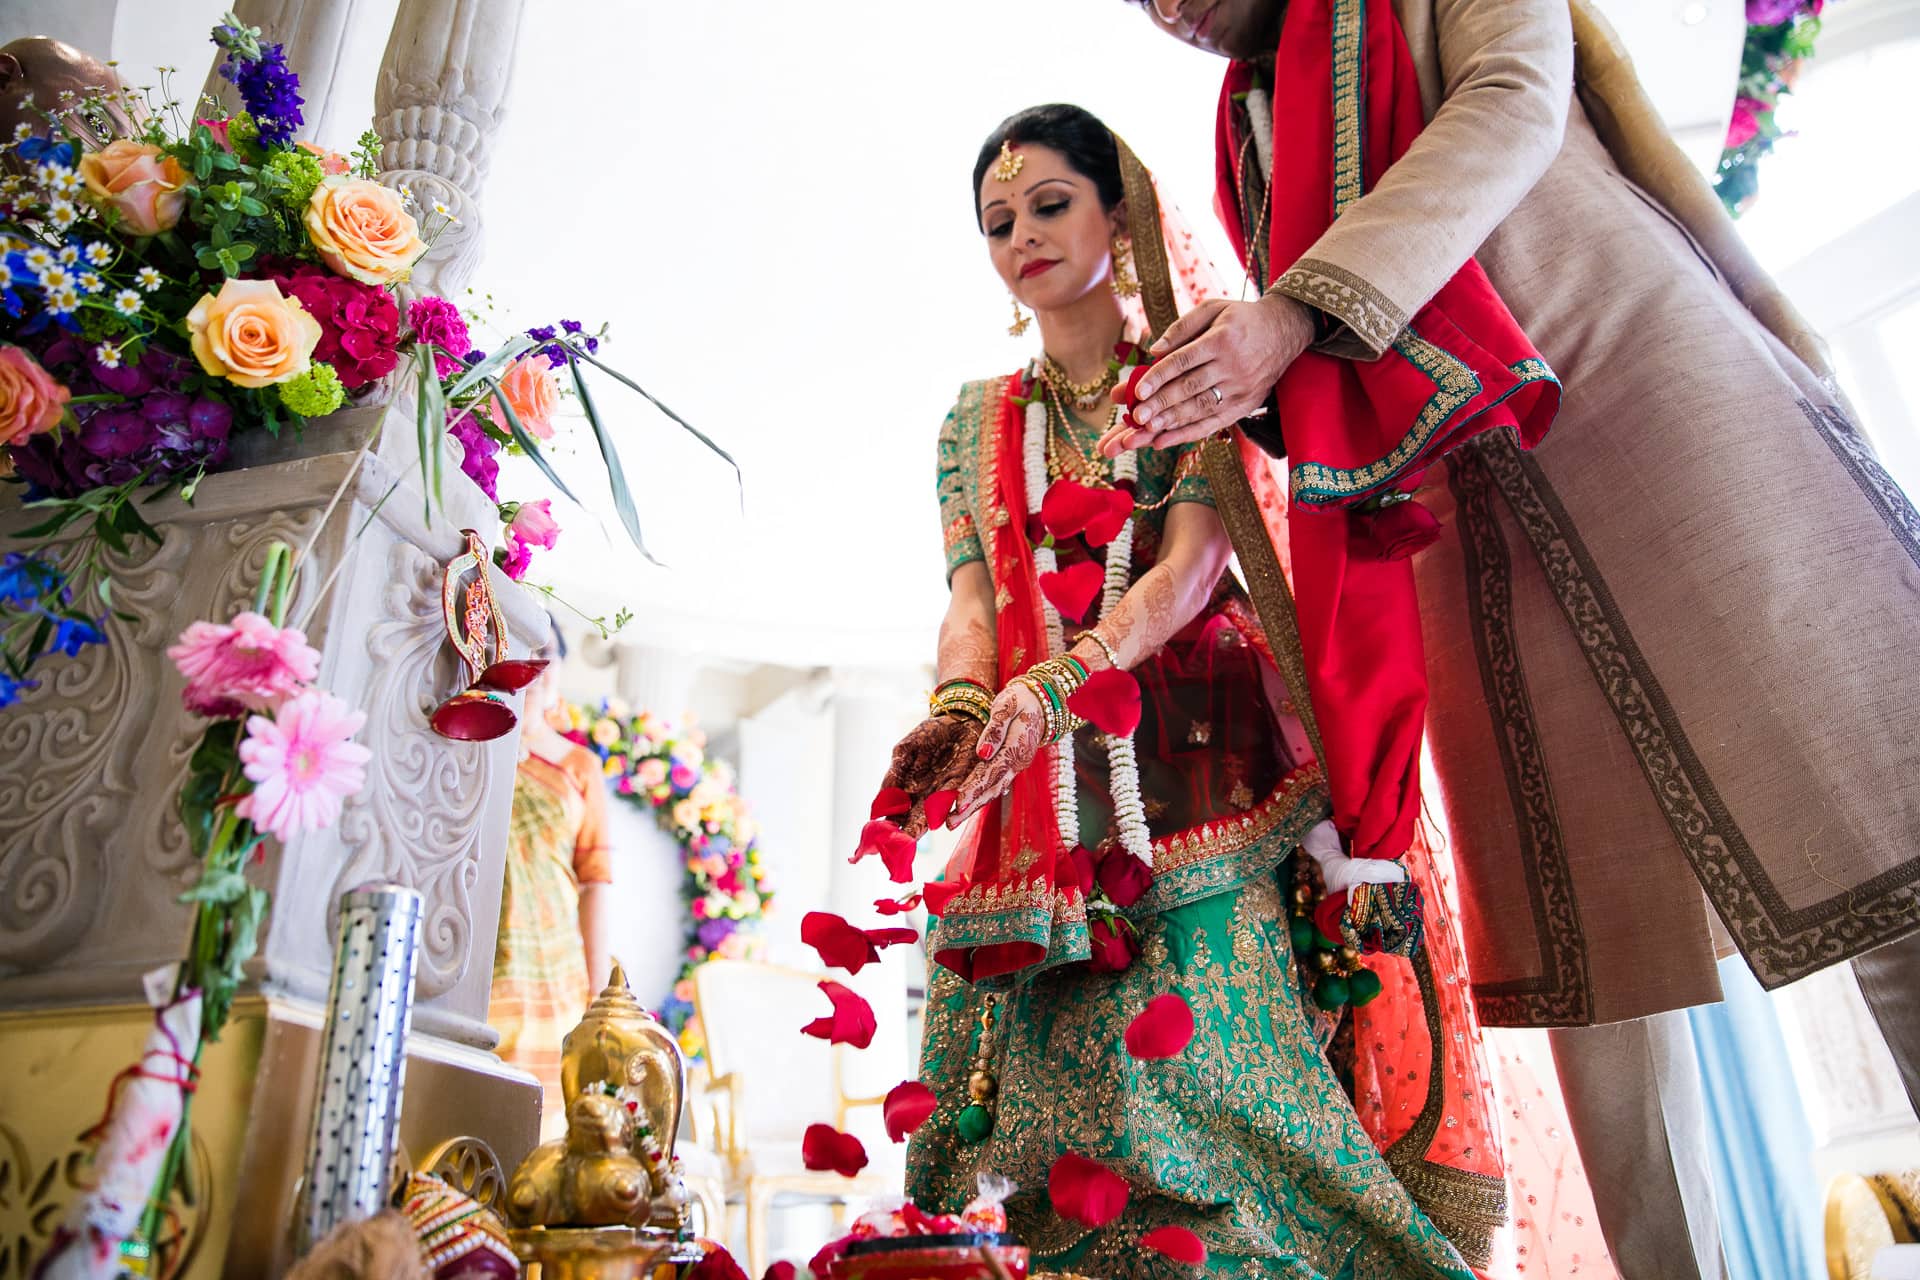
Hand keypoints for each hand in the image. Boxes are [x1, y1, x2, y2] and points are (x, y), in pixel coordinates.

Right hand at [881, 714, 981, 837]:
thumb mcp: (906, 749)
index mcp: (910, 791)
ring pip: (936, 811)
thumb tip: (878, 802)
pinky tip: (941, 811)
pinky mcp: (966, 781)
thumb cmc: (931, 734)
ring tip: (917, 831)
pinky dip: (950, 803)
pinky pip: (957, 794)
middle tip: (899, 842)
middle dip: (909, 831)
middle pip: (916, 820)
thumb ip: (895, 773)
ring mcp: (947, 791)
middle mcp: (928, 797)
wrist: (960, 718)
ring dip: (927, 822)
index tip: (878, 836)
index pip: (897, 816)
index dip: (888, 827)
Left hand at [950, 683, 1048, 825]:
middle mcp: (1017, 763)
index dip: (975, 788)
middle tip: (949, 823)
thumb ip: (995, 729)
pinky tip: (966, 809)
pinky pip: (995, 786)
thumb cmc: (1020, 701)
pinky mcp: (1011, 768)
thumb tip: (982, 753)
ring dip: (973, 808)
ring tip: (952, 822)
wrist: (1041, 704)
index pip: (992, 771)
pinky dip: (980, 798)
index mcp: (1016, 748)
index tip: (957, 802)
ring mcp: (1015, 767)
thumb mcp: (1007, 706)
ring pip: (993, 791)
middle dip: (970, 807)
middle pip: (991, 788)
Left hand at [1099, 293, 1313, 455]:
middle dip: (1160, 405)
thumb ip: (1182, 326)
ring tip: (1144, 431)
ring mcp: (1241, 389)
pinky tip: (1163, 441)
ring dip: (1170, 422)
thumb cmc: (1242, 318)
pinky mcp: (1246, 405)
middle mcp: (1233, 367)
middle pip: (1189, 388)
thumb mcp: (1214, 308)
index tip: (1137, 390)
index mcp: (1222, 340)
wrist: (1285, 331)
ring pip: (1200, 409)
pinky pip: (1213, 423)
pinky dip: (1187, 434)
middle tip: (1135, 417)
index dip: (1159, 376)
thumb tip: (1153, 350)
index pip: (1184, 361)